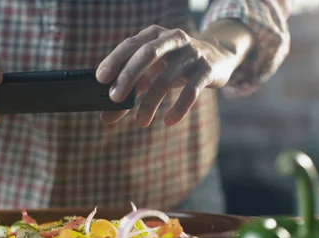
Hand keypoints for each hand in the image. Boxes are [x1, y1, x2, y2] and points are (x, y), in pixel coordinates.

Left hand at [96, 24, 247, 126]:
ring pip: (166, 78)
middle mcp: (172, 39)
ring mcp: (191, 53)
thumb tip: (105, 117)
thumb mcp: (151, 74)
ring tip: (141, 122)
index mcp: (153, 35)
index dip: (114, 60)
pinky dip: (178, 108)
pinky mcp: (207, 69)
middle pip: (147, 54)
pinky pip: (191, 91)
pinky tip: (168, 121)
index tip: (100, 79)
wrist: (218, 58)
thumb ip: (129, 93)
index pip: (130, 45)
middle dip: (128, 76)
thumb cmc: (173, 66)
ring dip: (150, 103)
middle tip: (114, 99)